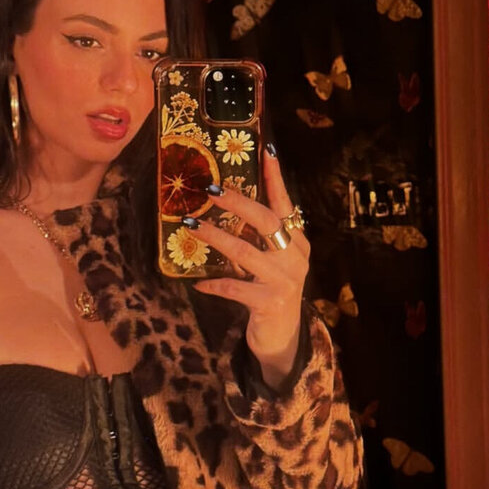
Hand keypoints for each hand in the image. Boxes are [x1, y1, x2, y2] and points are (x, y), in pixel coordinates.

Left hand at [189, 148, 309, 388]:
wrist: (282, 336)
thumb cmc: (270, 291)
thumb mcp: (270, 261)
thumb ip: (257, 238)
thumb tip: (225, 204)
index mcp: (296, 241)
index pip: (285, 203)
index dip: (275, 178)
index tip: (266, 151)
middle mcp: (295, 257)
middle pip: (266, 221)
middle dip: (238, 203)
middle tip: (211, 190)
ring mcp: (284, 280)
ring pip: (245, 250)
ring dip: (215, 237)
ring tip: (191, 226)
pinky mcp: (269, 302)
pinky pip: (235, 287)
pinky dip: (214, 283)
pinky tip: (197, 282)